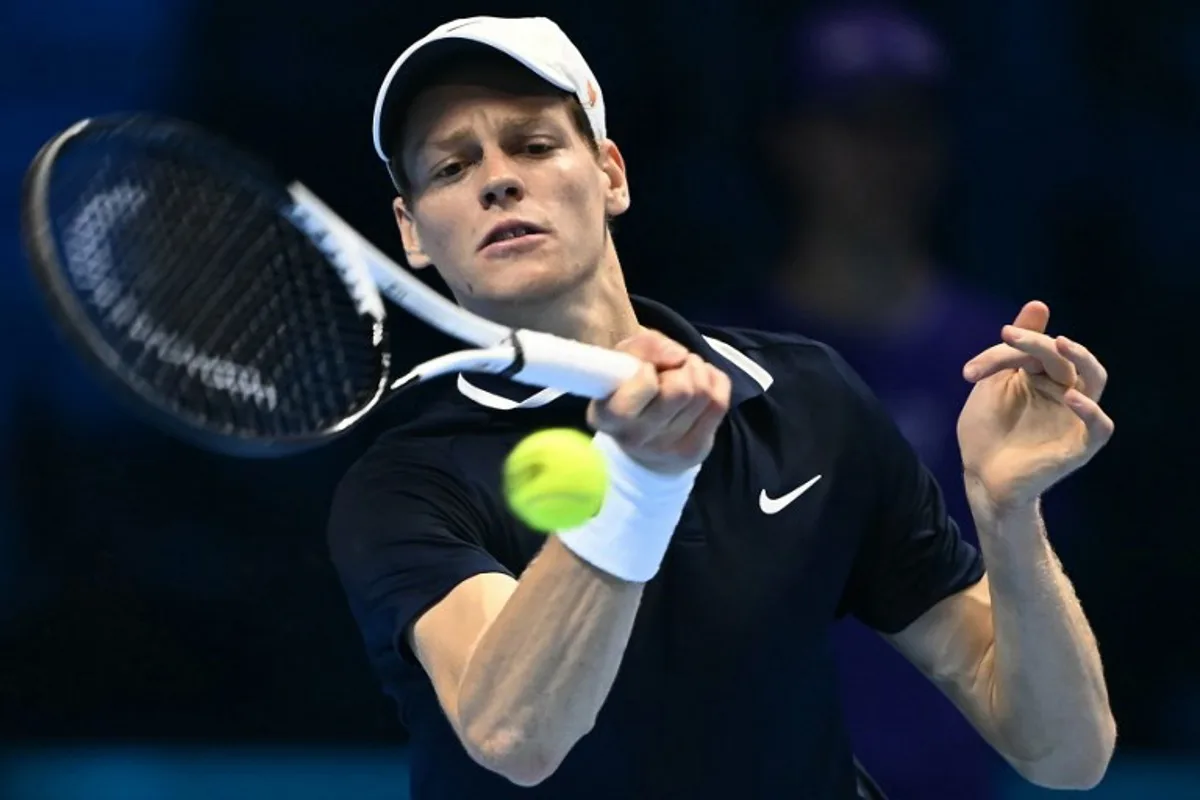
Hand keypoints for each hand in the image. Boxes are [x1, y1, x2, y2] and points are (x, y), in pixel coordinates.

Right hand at [587, 329, 731, 474]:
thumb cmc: (629, 386)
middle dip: (682, 367)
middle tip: (672, 368)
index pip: (646, 386)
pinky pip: (720, 404)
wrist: (639, 434)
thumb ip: (646, 346)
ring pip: (703, 394)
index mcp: (608, 417)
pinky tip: (701, 383)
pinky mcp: (695, 451)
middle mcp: (636, 439)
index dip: (651, 369)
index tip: (646, 369)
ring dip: (699, 372)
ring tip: (685, 373)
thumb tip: (679, 356)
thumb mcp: (625, 358)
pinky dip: (715, 382)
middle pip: (682, 389)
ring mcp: (668, 449)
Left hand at [957, 301, 1112, 510]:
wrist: (980, 477)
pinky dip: (1090, 411)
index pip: (1035, 349)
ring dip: (1082, 358)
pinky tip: (1071, 398)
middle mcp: (1064, 391)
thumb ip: (1011, 349)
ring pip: (1095, 380)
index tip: (969, 371)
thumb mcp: (993, 385)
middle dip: (1037, 342)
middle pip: (1064, 357)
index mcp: (1044, 375)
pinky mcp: (1079, 445)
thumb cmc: (987, 431)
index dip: (1004, 351)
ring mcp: (1074, 417)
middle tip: (1008, 335)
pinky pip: (1099, 426)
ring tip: (1061, 343)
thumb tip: (1039, 304)